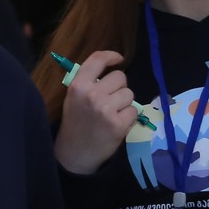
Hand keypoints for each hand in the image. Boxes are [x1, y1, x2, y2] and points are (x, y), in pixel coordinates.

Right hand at [53, 51, 136, 175]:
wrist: (75, 152)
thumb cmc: (76, 122)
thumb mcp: (74, 97)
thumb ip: (89, 81)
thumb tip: (112, 67)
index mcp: (78, 85)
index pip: (98, 59)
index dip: (112, 56)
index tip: (119, 59)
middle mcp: (92, 94)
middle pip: (120, 77)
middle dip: (119, 87)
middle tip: (110, 100)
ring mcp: (105, 109)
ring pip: (129, 94)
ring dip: (124, 103)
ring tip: (112, 114)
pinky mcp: (118, 124)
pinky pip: (134, 110)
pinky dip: (129, 117)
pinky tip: (117, 124)